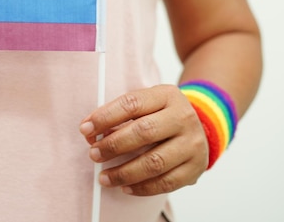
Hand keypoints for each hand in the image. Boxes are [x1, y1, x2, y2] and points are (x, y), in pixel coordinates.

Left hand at [79, 84, 207, 195]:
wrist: (198, 128)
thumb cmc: (161, 115)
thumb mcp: (145, 105)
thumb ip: (119, 116)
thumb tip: (90, 133)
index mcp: (167, 95)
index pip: (131, 103)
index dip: (105, 117)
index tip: (85, 129)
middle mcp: (183, 117)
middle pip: (144, 132)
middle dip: (113, 145)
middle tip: (93, 154)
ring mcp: (192, 144)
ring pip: (154, 162)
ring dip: (124, 172)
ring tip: (103, 177)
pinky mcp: (196, 167)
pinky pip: (166, 183)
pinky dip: (142, 188)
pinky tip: (124, 187)